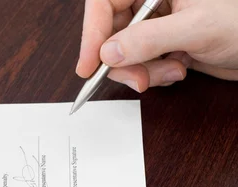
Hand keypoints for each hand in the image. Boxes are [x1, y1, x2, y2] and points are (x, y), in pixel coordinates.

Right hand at [76, 0, 237, 91]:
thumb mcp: (196, 28)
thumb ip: (148, 39)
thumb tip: (108, 52)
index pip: (105, 2)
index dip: (92, 32)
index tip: (89, 64)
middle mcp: (153, 0)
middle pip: (111, 30)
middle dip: (121, 60)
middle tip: (137, 79)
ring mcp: (157, 22)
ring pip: (123, 51)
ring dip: (142, 70)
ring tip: (171, 71)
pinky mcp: (162, 43)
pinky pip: (139, 62)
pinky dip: (152, 74)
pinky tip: (177, 69)